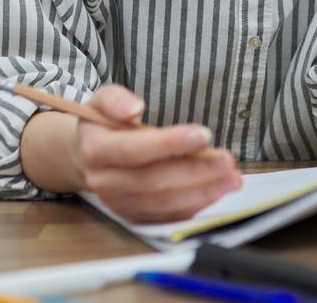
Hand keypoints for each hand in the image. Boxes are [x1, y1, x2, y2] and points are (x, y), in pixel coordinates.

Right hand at [70, 84, 243, 222]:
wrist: (85, 156)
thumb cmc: (101, 124)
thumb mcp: (102, 100)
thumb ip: (117, 100)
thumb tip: (135, 108)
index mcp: (96, 150)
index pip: (135, 150)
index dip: (170, 144)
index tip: (204, 134)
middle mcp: (105, 182)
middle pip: (153, 181)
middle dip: (195, 172)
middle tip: (227, 161)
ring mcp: (119, 203)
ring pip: (163, 202)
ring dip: (202, 192)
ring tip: (231, 179)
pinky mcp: (133, 216)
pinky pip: (166, 216)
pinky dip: (194, 206)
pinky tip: (217, 192)